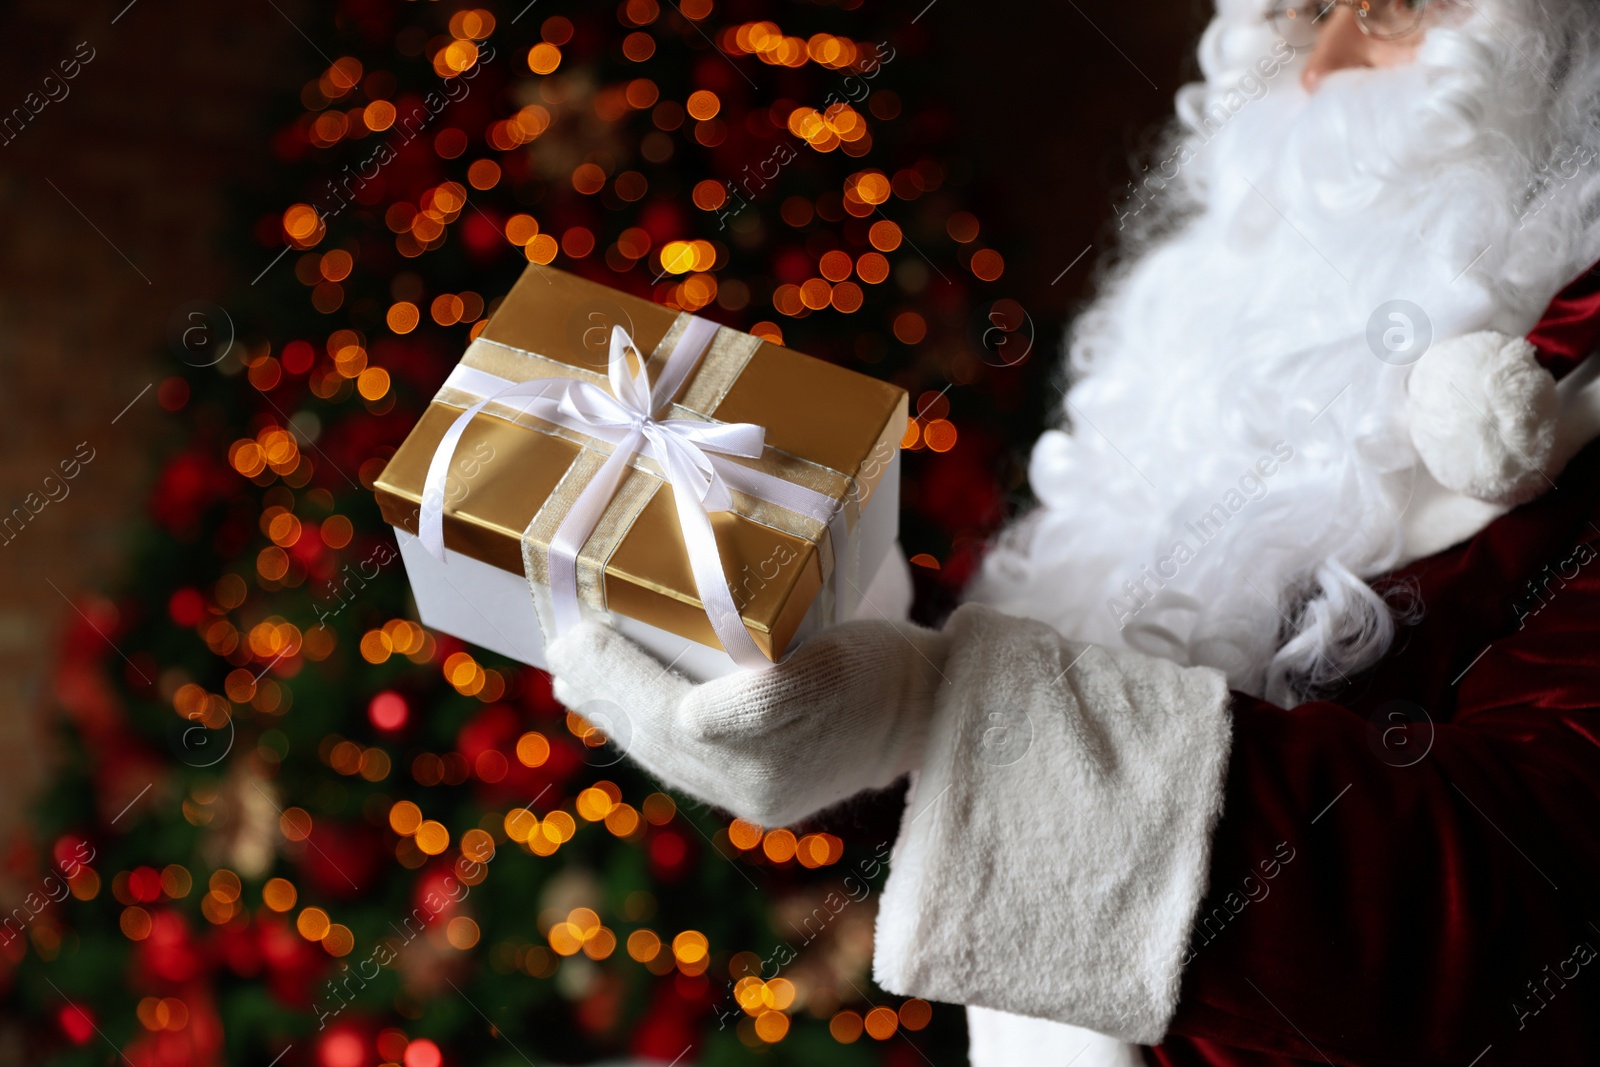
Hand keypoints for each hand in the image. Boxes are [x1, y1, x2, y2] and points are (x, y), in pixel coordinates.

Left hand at [546, 616, 950, 826]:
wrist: (934, 713)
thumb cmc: (886, 661)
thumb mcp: (835, 653)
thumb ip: (766, 697)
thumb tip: (693, 726)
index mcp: (778, 743)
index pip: (674, 711)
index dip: (619, 676)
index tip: (576, 633)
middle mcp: (760, 786)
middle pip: (660, 736)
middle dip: (604, 692)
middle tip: (560, 648)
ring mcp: (759, 800)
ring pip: (666, 756)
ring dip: (615, 715)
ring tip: (573, 679)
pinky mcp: (762, 806)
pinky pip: (686, 768)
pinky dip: (647, 735)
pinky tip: (620, 711)